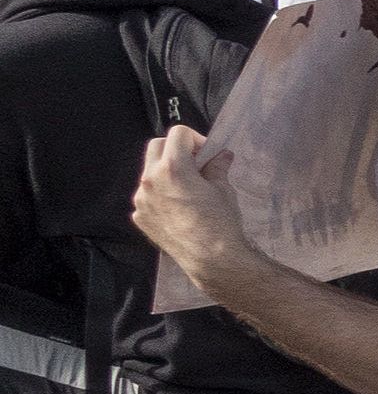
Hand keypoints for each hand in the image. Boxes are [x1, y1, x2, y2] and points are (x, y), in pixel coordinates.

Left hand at [129, 127, 252, 284]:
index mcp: (174, 167)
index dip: (196, 139)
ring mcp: (141, 199)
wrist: (211, 259)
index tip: (206, 153)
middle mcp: (150, 179)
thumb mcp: (223, 190)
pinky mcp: (139, 216)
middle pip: (156, 146)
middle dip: (175, 149)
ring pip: (149, 172)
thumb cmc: (221, 223)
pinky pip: (146, 196)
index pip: (178, 134)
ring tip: (186, 190)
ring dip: (166, 172)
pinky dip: (160, 195)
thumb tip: (221, 156)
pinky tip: (178, 209)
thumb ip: (217, 168)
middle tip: (194, 164)